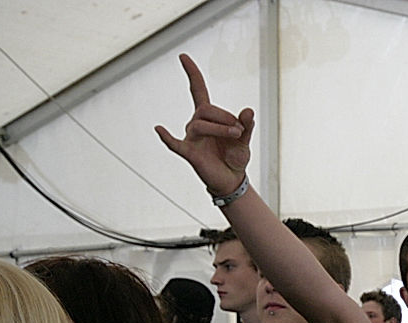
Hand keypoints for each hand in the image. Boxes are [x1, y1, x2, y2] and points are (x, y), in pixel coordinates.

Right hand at [155, 53, 252, 196]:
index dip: (192, 74)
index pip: (198, 90)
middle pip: (205, 109)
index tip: (183, 57)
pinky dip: (166, 137)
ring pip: (200, 124)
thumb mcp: (245, 140)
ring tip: (236, 135)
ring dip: (219, 128)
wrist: (232, 180)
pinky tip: (159, 129)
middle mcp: (197, 124)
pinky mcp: (189, 153)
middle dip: (225, 117)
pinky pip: (174, 144)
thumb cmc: (235, 157)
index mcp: (210, 117)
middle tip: (240, 130)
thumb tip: (248, 111)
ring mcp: (191, 138)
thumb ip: (247, 125)